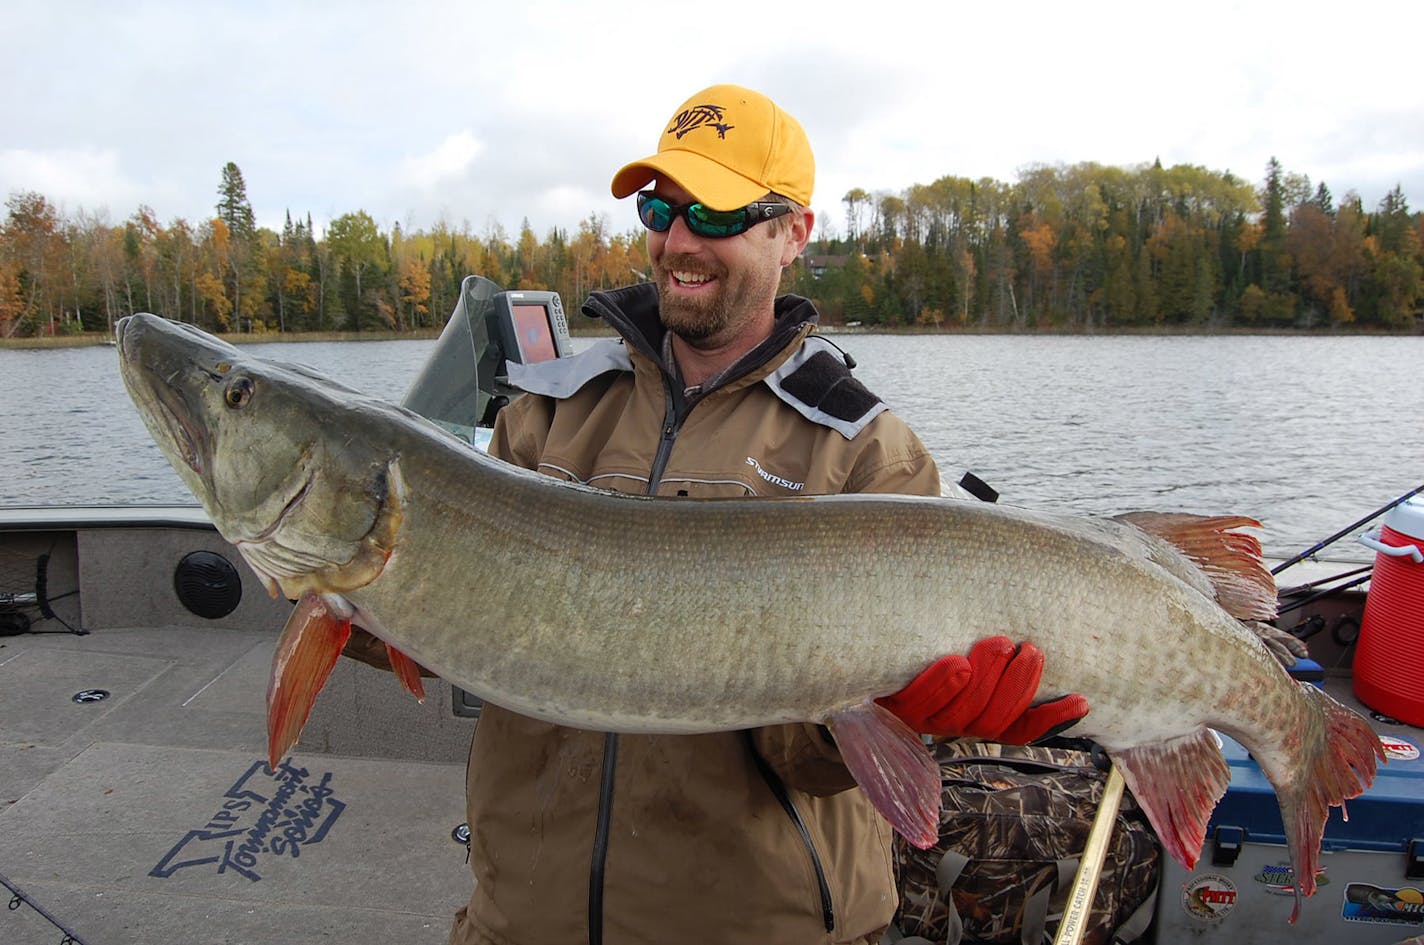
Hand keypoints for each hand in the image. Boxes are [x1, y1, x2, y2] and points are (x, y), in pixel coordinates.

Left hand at [876, 636, 1088, 742]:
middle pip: (995, 720)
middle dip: (1018, 686)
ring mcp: (924, 717)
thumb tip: (1047, 623)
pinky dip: (941, 683)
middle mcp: (954, 722)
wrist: (862, 649)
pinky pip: (920, 704)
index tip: (1082, 700)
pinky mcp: (894, 705)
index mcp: (978, 714)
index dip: (1053, 720)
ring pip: (963, 714)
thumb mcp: (967, 640)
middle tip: (1029, 650)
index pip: (1022, 728)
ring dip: (985, 679)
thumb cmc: (928, 642)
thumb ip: (1001, 645)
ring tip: (998, 645)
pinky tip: (957, 663)